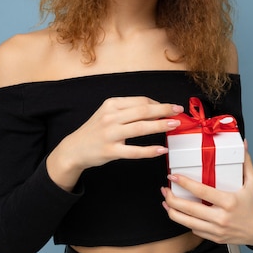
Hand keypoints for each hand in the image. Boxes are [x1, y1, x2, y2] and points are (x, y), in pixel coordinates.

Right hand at [47, 96, 182, 190]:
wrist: (74, 149)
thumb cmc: (96, 130)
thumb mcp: (109, 113)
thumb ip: (129, 111)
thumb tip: (157, 111)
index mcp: (111, 104)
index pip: (140, 101)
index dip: (158, 104)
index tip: (171, 107)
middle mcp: (110, 117)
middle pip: (143, 111)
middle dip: (164, 110)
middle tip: (179, 111)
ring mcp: (109, 134)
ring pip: (141, 128)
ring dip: (161, 126)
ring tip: (175, 125)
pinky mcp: (110, 151)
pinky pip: (134, 151)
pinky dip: (150, 150)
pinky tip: (162, 150)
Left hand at [161, 143, 252, 245]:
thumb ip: (246, 162)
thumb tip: (242, 144)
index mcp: (229, 202)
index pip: (202, 192)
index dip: (185, 184)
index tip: (174, 176)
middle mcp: (221, 218)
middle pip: (189, 209)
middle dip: (172, 199)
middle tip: (165, 189)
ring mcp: (216, 230)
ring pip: (187, 222)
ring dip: (172, 212)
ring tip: (166, 202)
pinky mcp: (214, 237)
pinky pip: (194, 229)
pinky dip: (184, 221)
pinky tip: (180, 213)